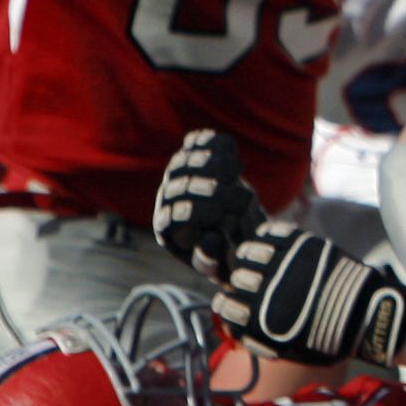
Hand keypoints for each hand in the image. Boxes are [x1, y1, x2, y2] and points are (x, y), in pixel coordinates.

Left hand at [153, 127, 269, 277]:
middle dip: (207, 189)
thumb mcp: (217, 265)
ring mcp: (177, 174)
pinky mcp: (193, 155)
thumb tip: (211, 237)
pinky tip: (230, 147)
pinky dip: (211, 141)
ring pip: (184, 162)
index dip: (196, 214)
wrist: (231, 223)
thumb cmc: (223, 251)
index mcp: (166, 227)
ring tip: (238, 170)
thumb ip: (212, 258)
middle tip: (238, 195)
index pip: (172, 216)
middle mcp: (167, 198)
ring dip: (211, 163)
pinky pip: (197, 142)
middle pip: (178, 187)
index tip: (224, 218)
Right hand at [215, 221, 405, 365]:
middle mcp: (270, 290)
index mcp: (264, 319)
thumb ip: (260, 340)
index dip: (228, 304)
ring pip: (249, 252)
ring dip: (248, 255)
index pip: (226, 305)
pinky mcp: (304, 246)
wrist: (367, 315)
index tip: (233, 303)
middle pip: (237, 278)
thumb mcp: (289, 350)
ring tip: (254, 257)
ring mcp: (287, 265)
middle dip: (240, 281)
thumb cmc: (329, 337)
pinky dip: (266, 235)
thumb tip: (237, 329)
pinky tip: (267, 239)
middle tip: (247, 279)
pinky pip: (273, 232)